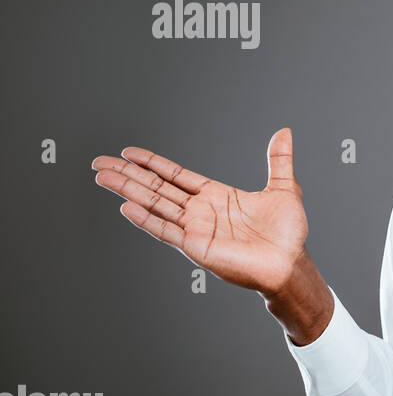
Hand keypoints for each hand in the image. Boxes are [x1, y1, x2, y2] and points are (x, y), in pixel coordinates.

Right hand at [91, 128, 308, 295]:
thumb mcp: (284, 188)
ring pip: (154, 205)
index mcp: (215, 196)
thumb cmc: (288, 233)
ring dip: (128, 191)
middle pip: (156, 188)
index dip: (152, 164)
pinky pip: (165, 230)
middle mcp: (200, 212)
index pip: (176, 176)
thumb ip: (279, 160)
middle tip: (99, 162)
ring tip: (102, 177)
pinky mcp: (196, 247)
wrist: (291, 264)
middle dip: (128, 175)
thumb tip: (284, 132)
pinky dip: (145, 219)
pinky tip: (125, 206)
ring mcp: (195, 229)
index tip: (128, 153)